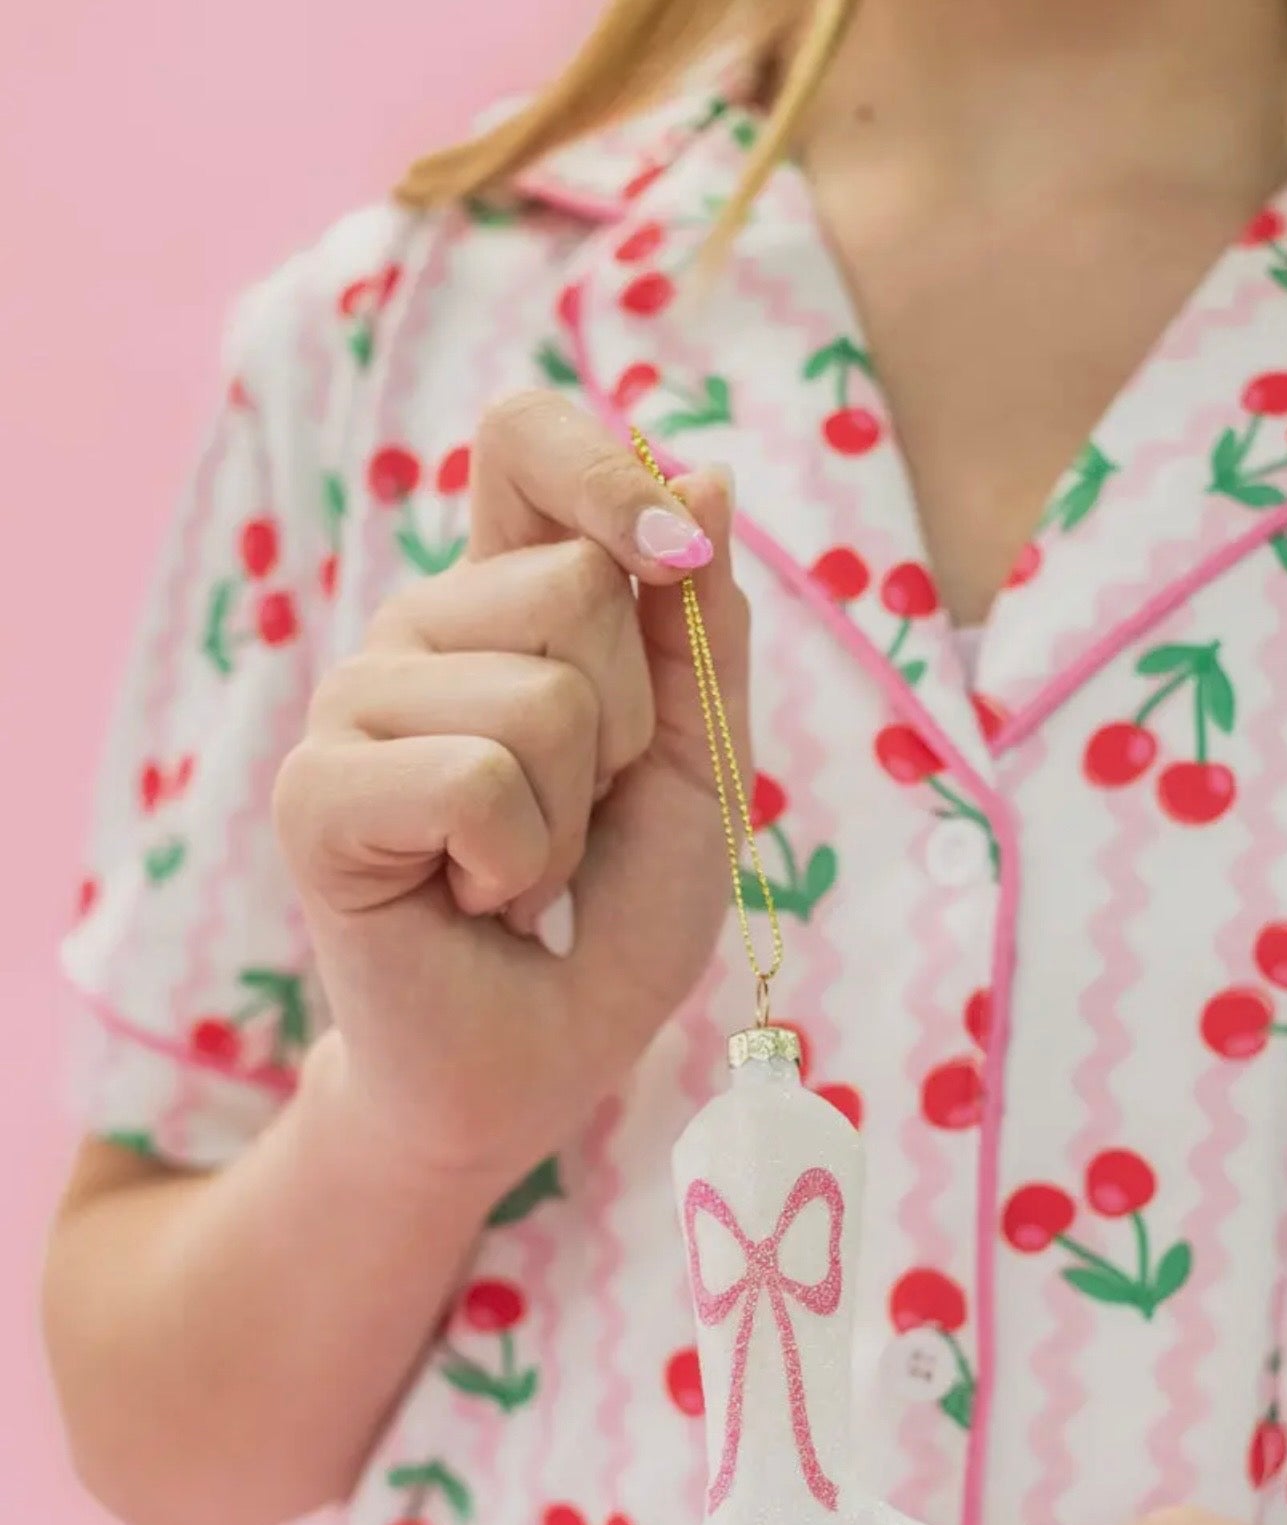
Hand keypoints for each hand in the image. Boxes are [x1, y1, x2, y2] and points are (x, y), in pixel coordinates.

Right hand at [274, 393, 747, 1181]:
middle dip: (628, 725)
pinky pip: (476, 779)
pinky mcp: (315, 792)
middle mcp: (418, 629)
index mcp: (504, 603)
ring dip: (573, 816)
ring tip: (523, 869)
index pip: (524, 440)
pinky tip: (474, 899)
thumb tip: (707, 471)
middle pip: (577, 581)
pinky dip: (516, 863)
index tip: (673, 554)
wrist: (539, 1059)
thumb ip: (701, 631)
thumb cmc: (612, 915)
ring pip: (542, 693)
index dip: (607, 470)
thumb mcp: (695, 764)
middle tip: (579, 814)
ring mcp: (355, 704)